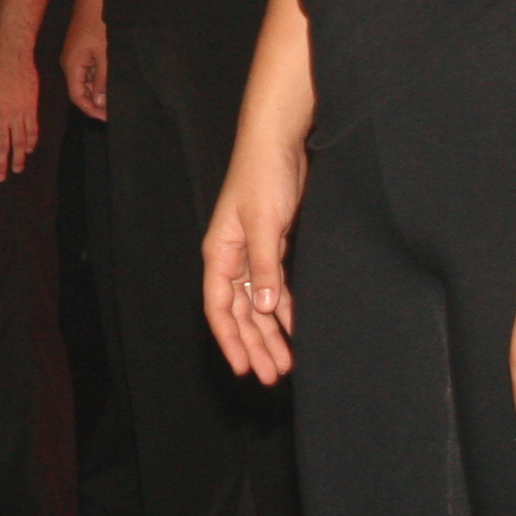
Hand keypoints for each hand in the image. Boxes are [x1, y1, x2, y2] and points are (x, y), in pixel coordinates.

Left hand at [0, 43, 41, 180]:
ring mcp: (18, 111)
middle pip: (1, 145)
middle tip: (0, 178)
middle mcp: (1, 115)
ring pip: (19, 140)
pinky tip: (29, 150)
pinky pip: (32, 128)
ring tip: (17, 169)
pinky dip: (31, 140)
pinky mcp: (30, 106)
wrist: (10, 53)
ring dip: (18, 157)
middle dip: (0, 164)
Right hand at [62, 4, 109, 122]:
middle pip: (80, 91)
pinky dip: (98, 80)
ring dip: (97, 92)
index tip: (106, 117)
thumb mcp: (104, 56)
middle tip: (113, 112)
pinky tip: (110, 84)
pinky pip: (88, 72)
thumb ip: (102, 80)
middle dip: (95, 103)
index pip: (77, 96)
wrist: (94, 0)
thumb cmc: (98, 25)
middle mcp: (70, 64)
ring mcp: (75, 58)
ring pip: (85, 82)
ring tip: (114, 100)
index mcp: (71, 66)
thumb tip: (99, 102)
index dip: (91, 110)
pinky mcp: (82, 52)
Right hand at [203, 133, 304, 384]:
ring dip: (271, 332)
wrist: (278, 141)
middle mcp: (233, 258)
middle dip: (255, 344)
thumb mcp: (265, 223)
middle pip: (241, 312)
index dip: (230, 339)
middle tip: (271, 375)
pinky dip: (285, 308)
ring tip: (285, 361)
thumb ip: (265, 266)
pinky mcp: (274, 244)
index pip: (220, 307)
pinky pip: (276, 286)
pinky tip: (295, 326)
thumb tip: (266, 308)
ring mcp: (253, 252)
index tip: (243, 368)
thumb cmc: (262, 175)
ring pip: (259, 303)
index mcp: (220, 253)